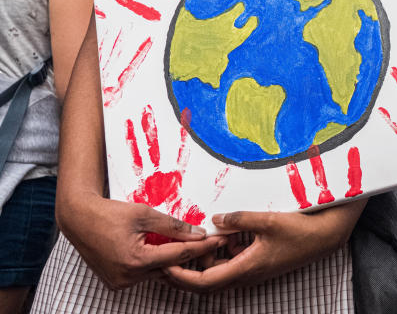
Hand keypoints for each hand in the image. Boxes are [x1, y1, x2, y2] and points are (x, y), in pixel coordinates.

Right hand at [57, 191, 220, 289]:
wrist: (78, 219)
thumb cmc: (109, 213)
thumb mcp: (145, 214)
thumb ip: (173, 225)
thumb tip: (198, 233)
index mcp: (136, 260)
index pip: (179, 255)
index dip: (202, 247)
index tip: (219, 240)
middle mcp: (128, 276)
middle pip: (170, 267)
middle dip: (191, 256)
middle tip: (212, 244)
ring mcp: (121, 282)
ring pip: (158, 273)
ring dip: (174, 261)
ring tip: (195, 247)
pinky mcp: (116, 282)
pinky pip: (145, 274)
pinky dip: (157, 264)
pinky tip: (169, 252)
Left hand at [162, 199, 366, 292]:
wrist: (325, 237)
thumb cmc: (300, 230)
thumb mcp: (269, 220)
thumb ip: (240, 219)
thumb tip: (215, 219)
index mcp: (246, 268)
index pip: (204, 281)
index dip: (182, 276)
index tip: (165, 266)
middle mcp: (247, 275)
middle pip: (206, 284)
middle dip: (185, 273)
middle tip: (170, 257)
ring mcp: (253, 271)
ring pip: (218, 274)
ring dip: (206, 261)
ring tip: (204, 239)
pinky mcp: (258, 264)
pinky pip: (231, 265)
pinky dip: (222, 255)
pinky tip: (227, 235)